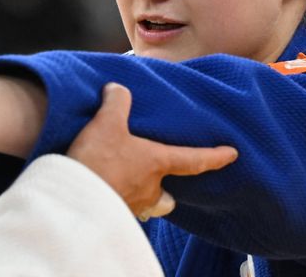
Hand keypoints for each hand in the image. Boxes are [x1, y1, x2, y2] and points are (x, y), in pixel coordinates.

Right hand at [67, 83, 237, 218]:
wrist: (73, 199)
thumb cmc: (98, 162)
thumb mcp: (107, 121)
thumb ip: (117, 102)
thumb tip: (117, 89)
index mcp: (156, 164)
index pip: (194, 160)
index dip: (215, 156)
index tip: (231, 155)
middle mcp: (148, 189)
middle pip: (167, 198)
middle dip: (165, 191)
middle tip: (159, 181)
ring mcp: (129, 206)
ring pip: (144, 207)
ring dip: (139, 196)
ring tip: (125, 183)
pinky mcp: (108, 215)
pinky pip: (119, 209)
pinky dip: (114, 199)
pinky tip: (101, 189)